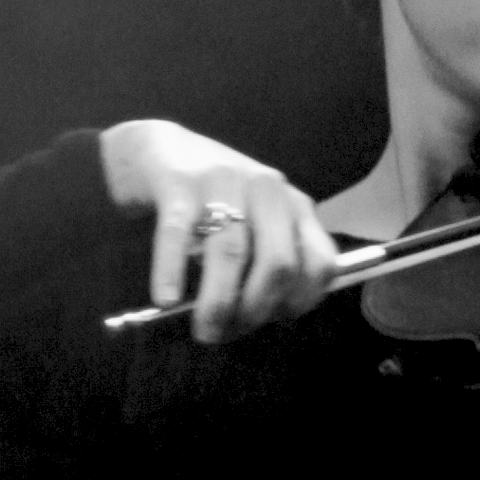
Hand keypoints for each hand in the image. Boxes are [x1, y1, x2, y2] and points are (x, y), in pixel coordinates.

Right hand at [99, 119, 341, 341]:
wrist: (158, 147)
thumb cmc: (211, 199)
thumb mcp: (255, 222)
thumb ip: (268, 260)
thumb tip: (264, 317)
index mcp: (293, 204)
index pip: (321, 261)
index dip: (301, 302)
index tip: (274, 321)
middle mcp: (267, 189)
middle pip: (279, 262)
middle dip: (256, 309)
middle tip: (230, 331)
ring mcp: (224, 181)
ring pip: (230, 253)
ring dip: (218, 303)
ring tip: (204, 330)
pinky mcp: (180, 182)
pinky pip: (177, 233)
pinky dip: (172, 271)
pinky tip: (166, 300)